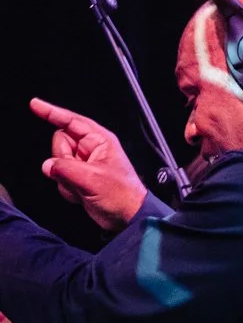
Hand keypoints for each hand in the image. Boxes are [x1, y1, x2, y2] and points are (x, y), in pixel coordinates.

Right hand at [32, 98, 148, 230]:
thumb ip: (65, 169)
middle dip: (63, 160)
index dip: (52, 112)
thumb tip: (47, 166)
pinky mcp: (78, 178)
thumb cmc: (122, 196)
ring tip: (84, 187)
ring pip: (57, 162)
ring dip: (66, 178)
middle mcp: (91, 149)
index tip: (34, 104)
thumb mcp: (93, 179)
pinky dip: (67, 188)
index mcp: (100, 141)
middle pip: (59, 143)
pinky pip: (59, 177)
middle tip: (79, 174)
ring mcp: (83, 164)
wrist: (127, 219)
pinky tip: (82, 194)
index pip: (71, 121)